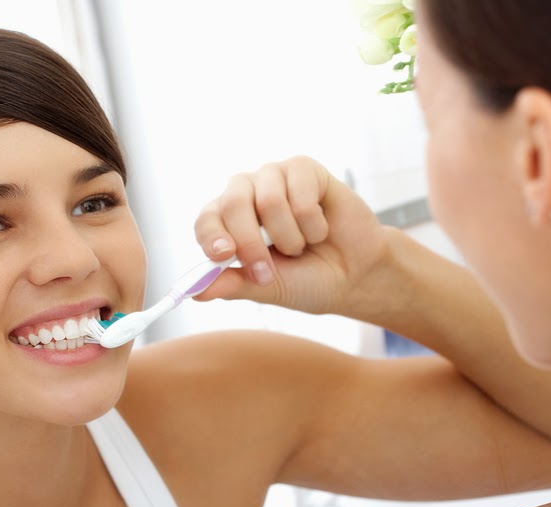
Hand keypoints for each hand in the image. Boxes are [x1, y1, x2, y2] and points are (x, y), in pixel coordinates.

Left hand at [193, 155, 386, 314]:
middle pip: (233, 203)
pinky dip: (314, 224)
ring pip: (269, 200)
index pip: (207, 220)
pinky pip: (301, 194)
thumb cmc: (307, 280)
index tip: (224, 255)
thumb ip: (233, 285)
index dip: (212, 236)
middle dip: (251, 244)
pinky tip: (322, 228)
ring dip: (290, 237)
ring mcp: (275, 179)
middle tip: (267, 271)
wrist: (354, 276)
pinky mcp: (304, 170)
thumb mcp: (267, 289)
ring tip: (302, 246)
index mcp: (229, 223)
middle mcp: (248, 195)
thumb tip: (196, 291)